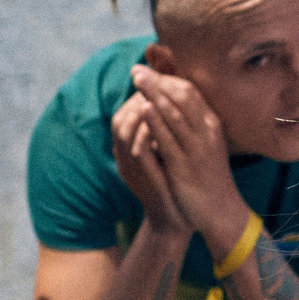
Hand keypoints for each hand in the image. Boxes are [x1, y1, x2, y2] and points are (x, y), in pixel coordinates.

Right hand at [109, 95, 187, 235]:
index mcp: (128, 150)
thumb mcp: (165, 153)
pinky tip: (164, 119)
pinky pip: (137, 147)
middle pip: (121, 116)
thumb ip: (161, 132)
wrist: (177, 217)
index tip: (161, 83)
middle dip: (140, 97)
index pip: (125, 113)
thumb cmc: (173, 183)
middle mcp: (123, 157)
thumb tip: (169, 105)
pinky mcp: (140, 176)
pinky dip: (148, 129)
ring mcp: (128, 166)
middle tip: (160, 85)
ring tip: (160, 96)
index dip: (141, 96)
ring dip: (141, 108)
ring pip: (124, 127)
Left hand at [126, 66, 246, 245]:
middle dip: (158, 81)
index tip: (149, 68)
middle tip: (137, 69)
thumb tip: (171, 103)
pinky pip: (169, 139)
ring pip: (175, 114)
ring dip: (155, 94)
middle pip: (182, 96)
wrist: (219, 211)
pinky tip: (143, 109)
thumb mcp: (203, 145)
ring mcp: (197, 149)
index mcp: (211, 125)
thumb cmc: (207, 177)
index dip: (168, 78)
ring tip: (137, 79)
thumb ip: (190, 124)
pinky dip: (156, 121)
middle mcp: (207, 132)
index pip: (190, 92)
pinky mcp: (185, 166)